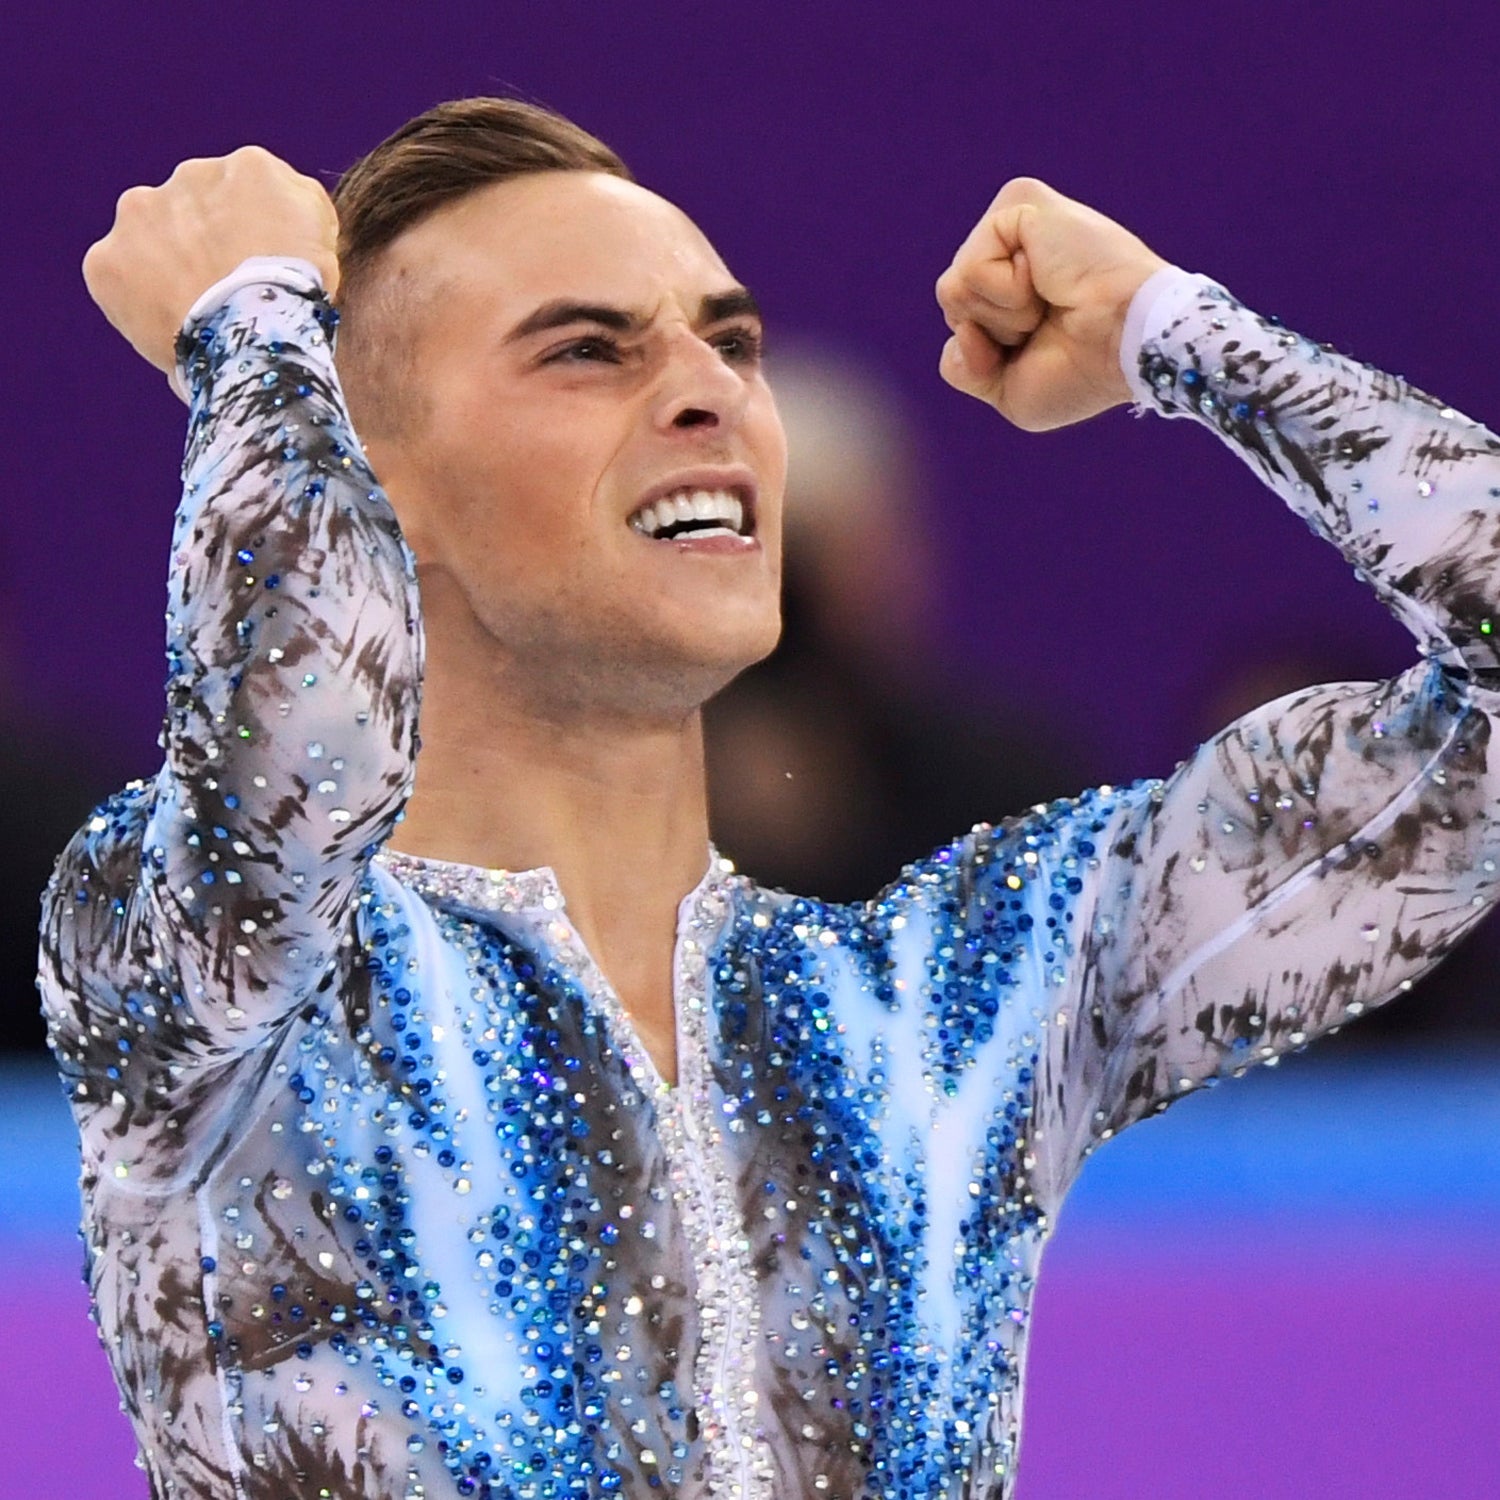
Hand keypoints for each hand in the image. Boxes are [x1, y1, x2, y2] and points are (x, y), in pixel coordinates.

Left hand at [82, 146, 339, 375]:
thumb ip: (300, 218)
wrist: (254, 339)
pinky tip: (170, 327)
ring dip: (169, 266)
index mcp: (252, 169)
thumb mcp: (325, 247)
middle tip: (229, 294)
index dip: (257, 239)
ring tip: (197, 313)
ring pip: (152, 239)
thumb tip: (276, 224)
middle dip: (206, 245)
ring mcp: (140, 212)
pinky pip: (120, 280)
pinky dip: (138, 301)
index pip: (252, 199)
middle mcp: (190, 174)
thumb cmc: (299, 301)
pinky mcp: (105, 259)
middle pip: (196, 211)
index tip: (263, 271)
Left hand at [935, 177, 1167, 430]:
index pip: (958, 321)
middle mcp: (1009, 244)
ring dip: (1002, 315)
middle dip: (993, 332)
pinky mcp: (1019, 201)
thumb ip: (962, 368)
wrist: (1129, 344)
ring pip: (952, 287)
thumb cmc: (1084, 370)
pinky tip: (1049, 280)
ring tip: (1051, 300)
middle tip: (1050, 321)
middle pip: (950, 303)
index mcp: (1011, 281)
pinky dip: (1006, 294)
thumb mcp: (1008, 391)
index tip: (1045, 343)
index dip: (987, 353)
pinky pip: (970, 269)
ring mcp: (1012, 218)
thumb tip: (959, 324)